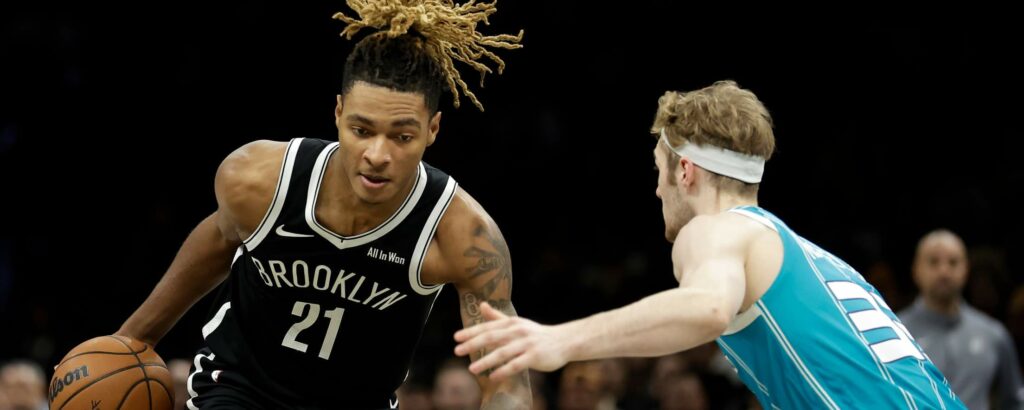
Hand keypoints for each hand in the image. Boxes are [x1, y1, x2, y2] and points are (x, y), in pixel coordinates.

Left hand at [453, 302, 569, 380]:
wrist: (564, 341)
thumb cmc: (536, 334)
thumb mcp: (517, 323)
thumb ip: (498, 317)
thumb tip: (481, 305)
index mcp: (512, 323)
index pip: (488, 327)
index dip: (472, 332)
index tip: (456, 338)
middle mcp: (518, 332)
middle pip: (492, 337)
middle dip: (473, 344)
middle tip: (457, 351)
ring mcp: (527, 344)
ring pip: (503, 352)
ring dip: (486, 361)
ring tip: (472, 369)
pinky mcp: (535, 357)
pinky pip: (517, 364)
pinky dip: (504, 370)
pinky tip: (493, 377)